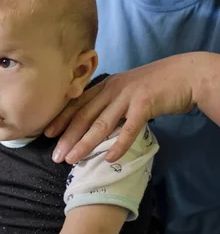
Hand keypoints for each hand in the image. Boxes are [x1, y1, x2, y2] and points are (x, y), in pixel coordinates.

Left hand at [45, 56, 194, 163]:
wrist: (185, 74)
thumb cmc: (155, 85)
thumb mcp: (125, 89)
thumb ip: (109, 102)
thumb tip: (93, 123)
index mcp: (105, 86)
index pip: (78, 104)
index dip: (61, 119)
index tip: (48, 134)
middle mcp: (112, 90)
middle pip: (84, 116)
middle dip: (67, 137)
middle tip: (56, 156)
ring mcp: (128, 96)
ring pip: (101, 124)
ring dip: (85, 144)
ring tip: (72, 160)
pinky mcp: (145, 104)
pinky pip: (129, 129)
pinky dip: (118, 145)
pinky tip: (108, 159)